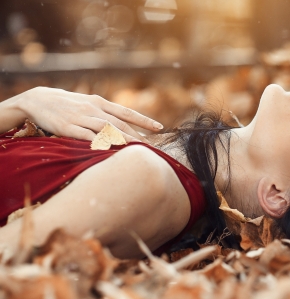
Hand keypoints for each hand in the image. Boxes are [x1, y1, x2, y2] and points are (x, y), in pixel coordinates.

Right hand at [17, 87, 163, 141]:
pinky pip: (85, 136)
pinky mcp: (67, 127)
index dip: (144, 120)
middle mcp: (93, 109)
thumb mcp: (87, 104)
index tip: (159, 127)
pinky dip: (98, 143)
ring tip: (137, 150)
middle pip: (120, 123)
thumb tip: (123, 127)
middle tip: (152, 147)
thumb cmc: (66, 105)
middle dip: (137, 135)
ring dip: (123, 139)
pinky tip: (109, 150)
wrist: (37, 99)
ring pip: (106, 129)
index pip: (126, 112)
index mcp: (99, 103)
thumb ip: (105, 114)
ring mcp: (80, 117)